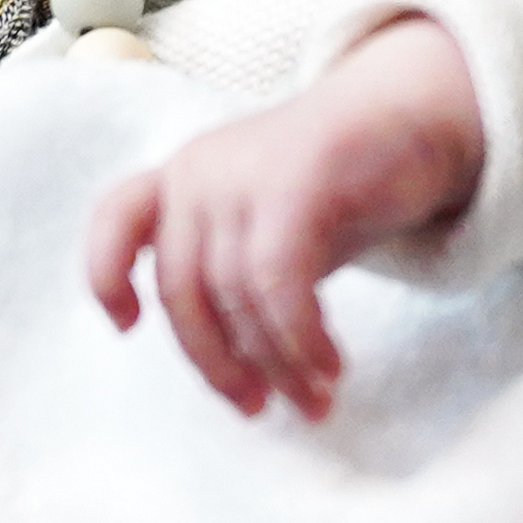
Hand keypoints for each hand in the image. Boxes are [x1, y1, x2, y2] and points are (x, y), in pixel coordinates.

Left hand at [86, 15, 483, 420]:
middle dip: (217, 364)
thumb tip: (231, 367)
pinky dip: (300, 337)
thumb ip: (235, 276)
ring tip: (315, 399)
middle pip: (182, 290)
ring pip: (236, 296)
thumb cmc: (342, 184)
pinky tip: (329, 366)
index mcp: (185, 176)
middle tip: (258, 410)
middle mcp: (201, 170)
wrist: (417, 112)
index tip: (126, 328)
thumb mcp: (270, 225)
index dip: (105, 273)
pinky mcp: (296, 180)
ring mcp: (244, 171)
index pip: (118, 216)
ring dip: (277, 363)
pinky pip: (278, 282)